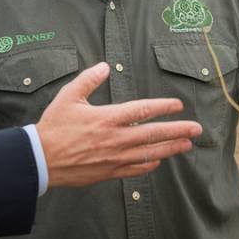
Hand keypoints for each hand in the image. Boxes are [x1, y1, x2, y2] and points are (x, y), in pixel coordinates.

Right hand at [37, 62, 201, 187]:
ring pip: (149, 154)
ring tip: (187, 145)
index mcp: (107, 118)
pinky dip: (149, 165)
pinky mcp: (109, 172)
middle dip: (178, 131)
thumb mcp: (68, 96)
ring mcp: (114, 157)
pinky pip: (135, 170)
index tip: (178, 105)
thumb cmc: (54, 126)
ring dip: (170, 149)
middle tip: (197, 129)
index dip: (163, 107)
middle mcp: (115, 138)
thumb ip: (88, 80)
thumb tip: (105, 66)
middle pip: (154, 134)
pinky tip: (158, 161)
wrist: (41, 160)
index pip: (142, 110)